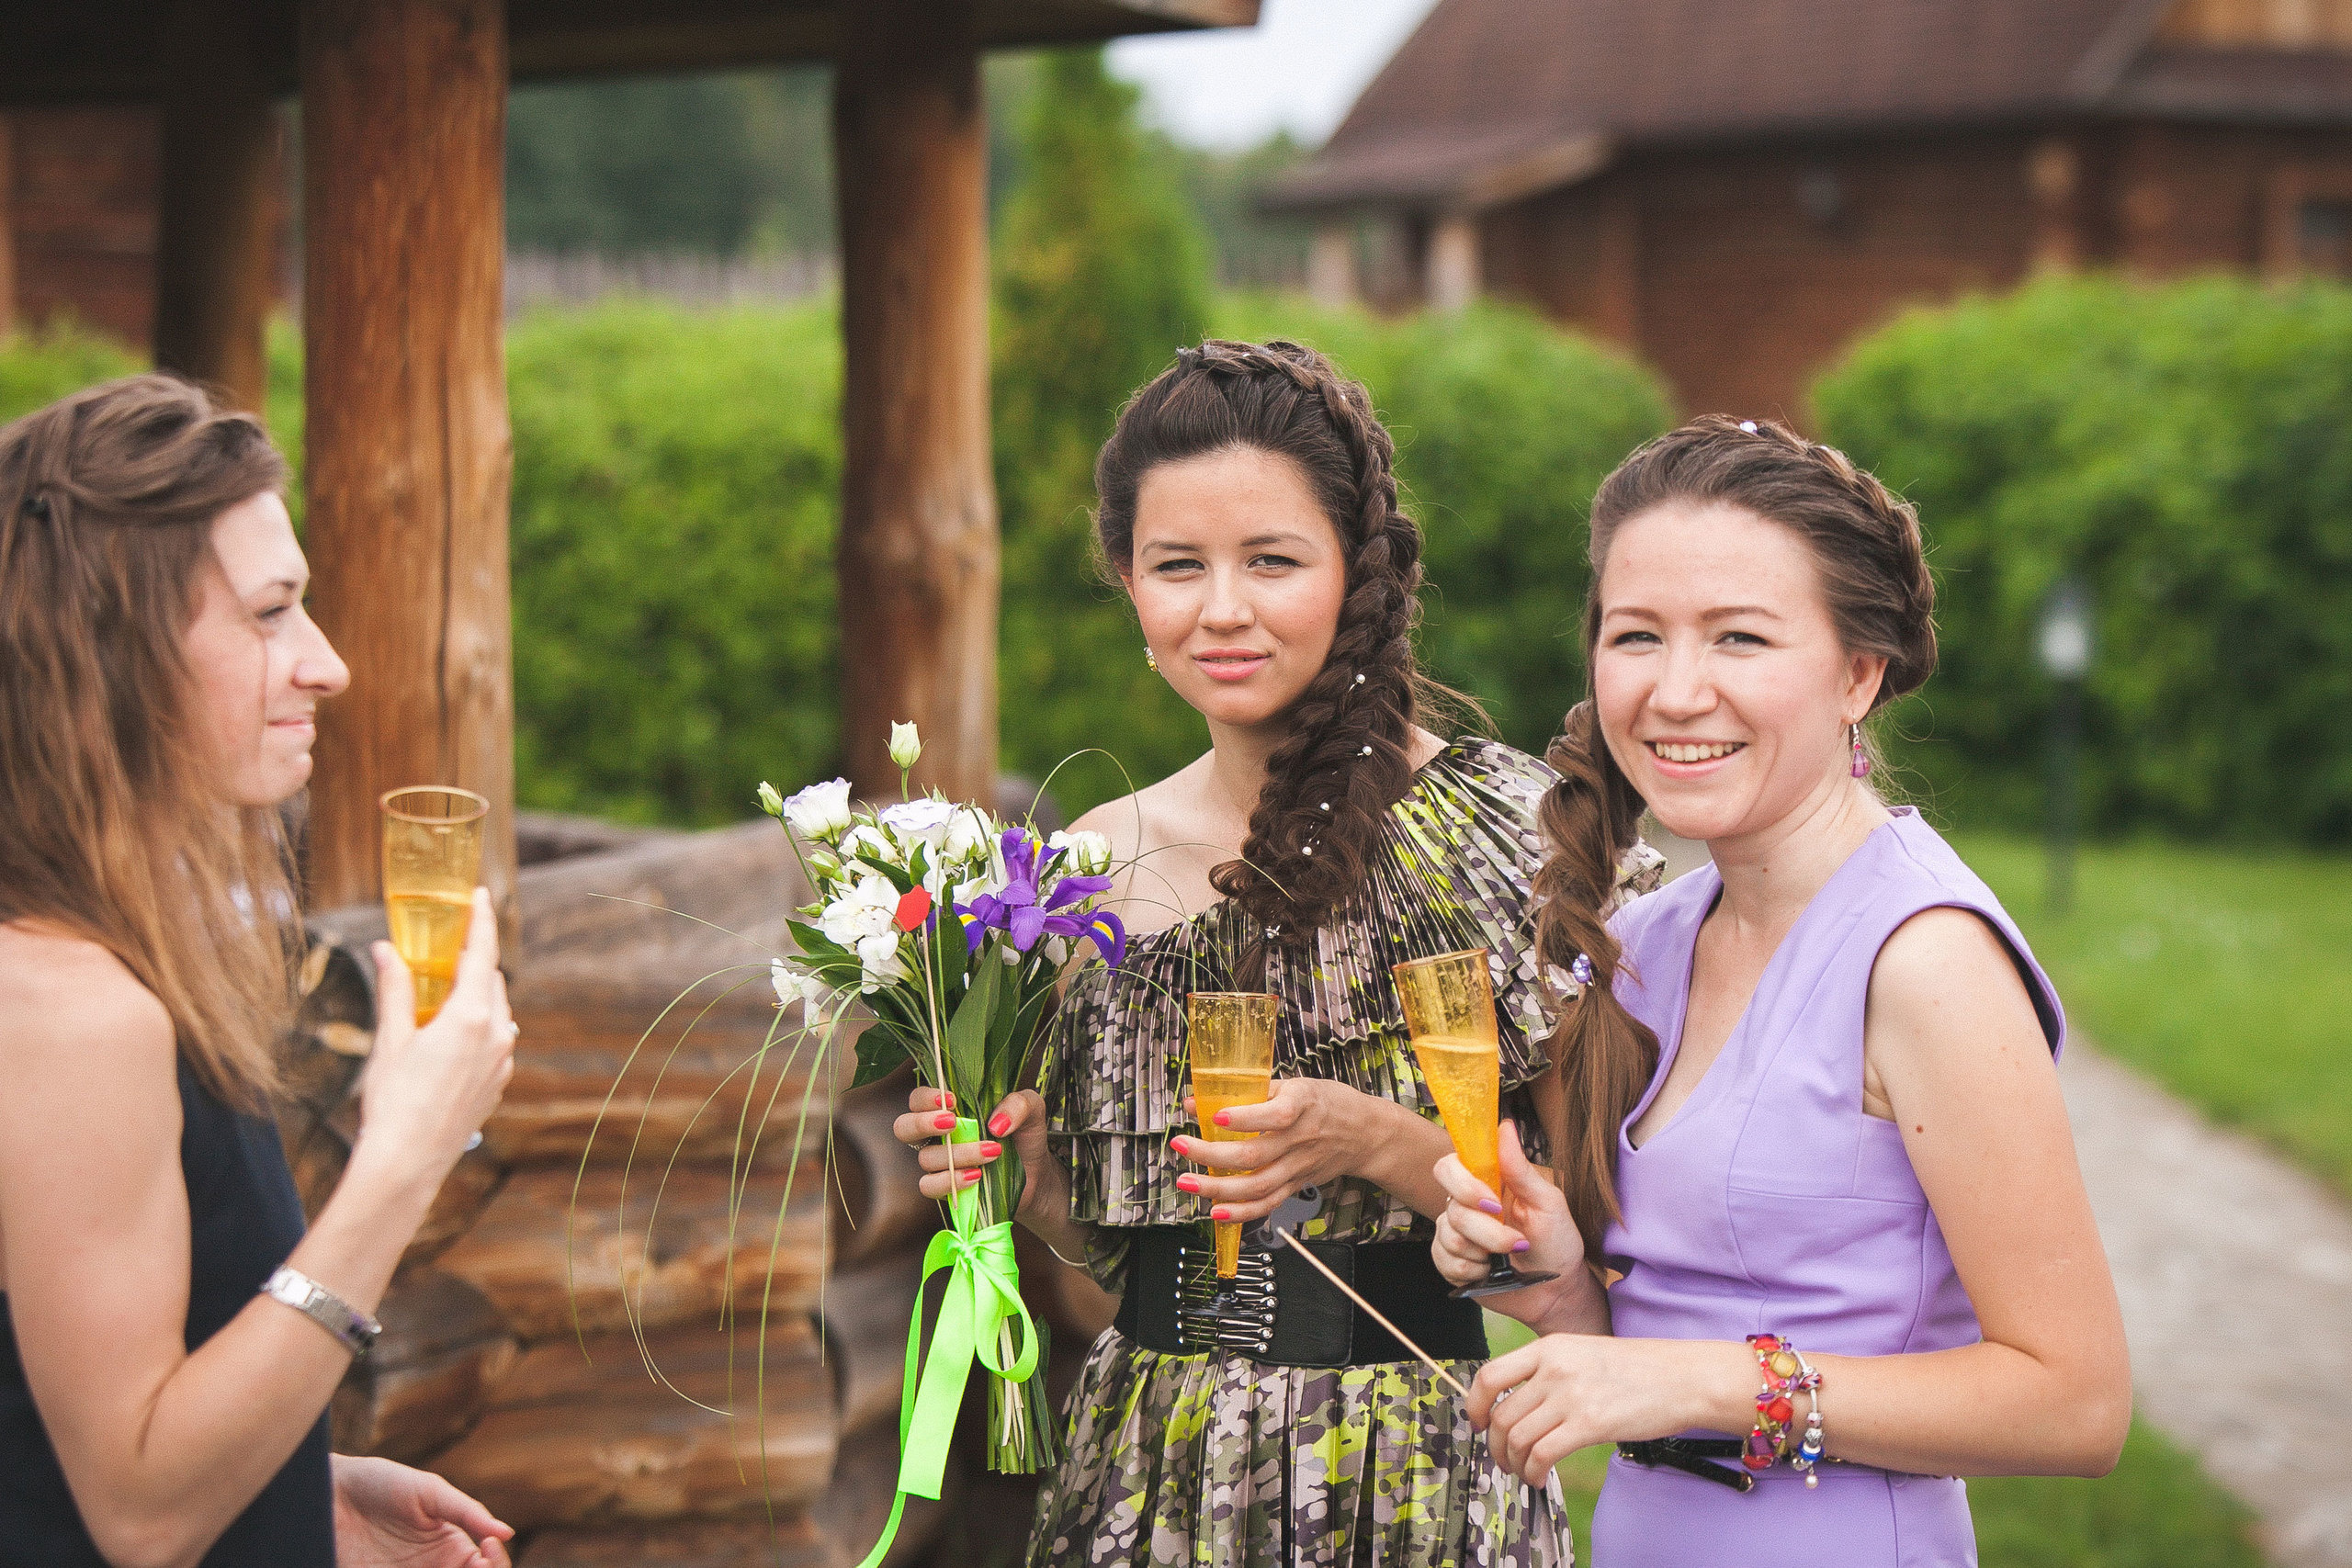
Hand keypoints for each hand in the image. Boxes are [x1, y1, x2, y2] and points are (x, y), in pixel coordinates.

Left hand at [333, 1454, 512, 1567]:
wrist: (330, 1494)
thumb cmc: (382, 1483)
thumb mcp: (430, 1491)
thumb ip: (468, 1512)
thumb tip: (507, 1533)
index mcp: (453, 1546)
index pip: (489, 1566)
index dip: (497, 1564)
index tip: (487, 1548)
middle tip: (476, 1564)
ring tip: (448, 1567)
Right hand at [359, 889, 517, 1178]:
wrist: (407, 1163)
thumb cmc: (393, 1100)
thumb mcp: (390, 1039)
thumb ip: (394, 989)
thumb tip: (383, 949)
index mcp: (472, 1015)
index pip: (483, 953)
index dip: (481, 920)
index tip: (479, 895)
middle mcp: (497, 1034)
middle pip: (491, 980)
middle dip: (472, 960)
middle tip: (448, 944)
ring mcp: (502, 1061)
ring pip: (495, 1012)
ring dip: (474, 995)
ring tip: (442, 991)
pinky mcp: (497, 1083)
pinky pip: (493, 1041)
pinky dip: (476, 1027)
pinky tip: (448, 1035)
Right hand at [892, 1086, 1070, 1232]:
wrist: (1036, 1175)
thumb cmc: (1025, 1136)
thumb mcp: (1031, 1110)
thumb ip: (1018, 1104)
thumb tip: (995, 1123)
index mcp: (949, 1110)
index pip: (918, 1099)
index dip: (926, 1098)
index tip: (950, 1100)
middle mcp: (937, 1135)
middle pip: (903, 1127)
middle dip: (922, 1123)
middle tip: (952, 1122)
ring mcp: (939, 1163)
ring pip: (926, 1158)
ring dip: (958, 1154)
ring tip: (992, 1152)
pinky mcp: (945, 1188)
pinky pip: (929, 1186)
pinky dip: (951, 1181)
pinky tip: (976, 1176)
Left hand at [1169, 1077, 1412, 1223]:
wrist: (1365, 1134)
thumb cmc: (1326, 1103)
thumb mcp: (1295, 1085)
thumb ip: (1249, 1091)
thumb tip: (1198, 1100)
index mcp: (1302, 1105)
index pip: (1275, 1115)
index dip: (1245, 1118)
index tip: (1216, 1116)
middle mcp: (1299, 1140)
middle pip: (1254, 1155)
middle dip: (1211, 1155)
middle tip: (1180, 1146)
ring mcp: (1297, 1167)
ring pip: (1257, 1185)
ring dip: (1218, 1189)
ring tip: (1187, 1182)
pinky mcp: (1296, 1184)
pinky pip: (1268, 1203)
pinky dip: (1241, 1213)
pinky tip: (1216, 1213)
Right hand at [1432, 1121, 1596, 1329]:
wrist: (1557, 1292)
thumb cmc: (1557, 1242)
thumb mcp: (1548, 1203)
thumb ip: (1521, 1169)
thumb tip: (1505, 1126)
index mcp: (1487, 1184)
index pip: (1450, 1166)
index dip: (1463, 1182)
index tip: (1491, 1202)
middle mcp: (1466, 1205)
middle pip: (1451, 1205)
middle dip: (1484, 1229)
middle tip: (1515, 1241)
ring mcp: (1455, 1234)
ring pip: (1449, 1236)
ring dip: (1485, 1252)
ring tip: (1508, 1259)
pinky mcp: (1451, 1262)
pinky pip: (1444, 1261)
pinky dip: (1472, 1270)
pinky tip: (1490, 1272)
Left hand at [1469, 1335, 1752, 1485]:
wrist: (1683, 1377)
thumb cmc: (1638, 1370)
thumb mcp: (1584, 1353)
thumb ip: (1550, 1371)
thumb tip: (1519, 1406)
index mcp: (1549, 1347)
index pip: (1490, 1375)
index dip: (1475, 1405)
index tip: (1479, 1423)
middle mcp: (1554, 1368)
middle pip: (1502, 1415)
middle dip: (1496, 1445)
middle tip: (1503, 1459)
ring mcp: (1570, 1395)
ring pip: (1518, 1438)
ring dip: (1513, 1463)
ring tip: (1523, 1471)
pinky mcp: (1589, 1423)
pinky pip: (1542, 1454)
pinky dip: (1533, 1471)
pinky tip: (1539, 1477)